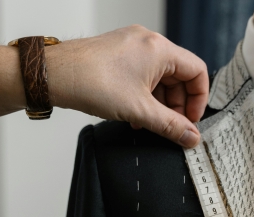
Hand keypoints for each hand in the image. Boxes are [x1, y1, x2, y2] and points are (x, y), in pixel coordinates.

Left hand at [46, 26, 208, 147]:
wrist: (54, 75)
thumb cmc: (91, 82)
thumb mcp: (139, 111)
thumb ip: (170, 126)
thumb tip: (191, 137)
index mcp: (160, 49)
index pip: (197, 71)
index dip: (199, 100)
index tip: (191, 121)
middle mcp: (148, 42)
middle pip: (179, 76)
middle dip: (177, 105)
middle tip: (170, 127)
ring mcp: (132, 46)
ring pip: (160, 77)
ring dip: (159, 103)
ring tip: (148, 124)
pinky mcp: (118, 53)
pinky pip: (143, 74)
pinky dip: (144, 95)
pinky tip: (135, 114)